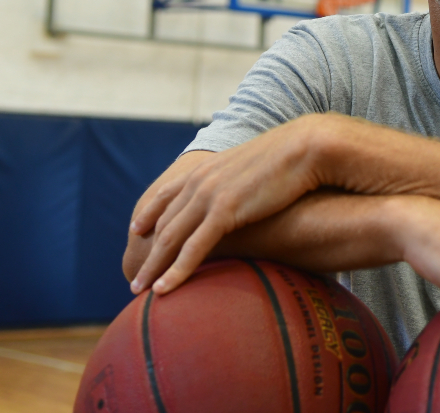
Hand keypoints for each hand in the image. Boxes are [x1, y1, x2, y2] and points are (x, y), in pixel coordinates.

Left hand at [128, 114, 330, 294]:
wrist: (305, 148)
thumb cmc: (290, 159)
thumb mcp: (254, 166)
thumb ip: (240, 178)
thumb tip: (246, 189)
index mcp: (206, 168)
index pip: (168, 193)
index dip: (150, 212)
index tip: (136, 229)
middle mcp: (200, 181)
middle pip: (164, 223)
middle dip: (146, 252)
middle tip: (134, 276)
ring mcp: (209, 195)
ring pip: (171, 239)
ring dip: (153, 267)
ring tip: (139, 290)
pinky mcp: (224, 211)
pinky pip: (193, 248)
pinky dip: (176, 271)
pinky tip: (164, 289)